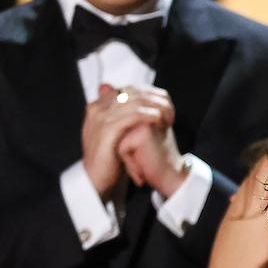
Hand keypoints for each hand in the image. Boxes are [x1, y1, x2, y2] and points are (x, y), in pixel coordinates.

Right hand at [81, 84, 171, 198]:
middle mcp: (98, 108)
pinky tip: (160, 121)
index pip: (129, 88)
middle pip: (133, 90)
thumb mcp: (119, 133)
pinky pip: (134, 115)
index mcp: (99, 106)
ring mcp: (101, 118)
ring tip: (168, 117)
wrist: (96, 179)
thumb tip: (147, 104)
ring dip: (156, 106)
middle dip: (155, 98)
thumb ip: (127, 116)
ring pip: (135, 100)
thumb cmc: (111, 158)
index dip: (151, 94)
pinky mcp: (108, 130)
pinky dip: (151, 115)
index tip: (166, 107)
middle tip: (170, 111)